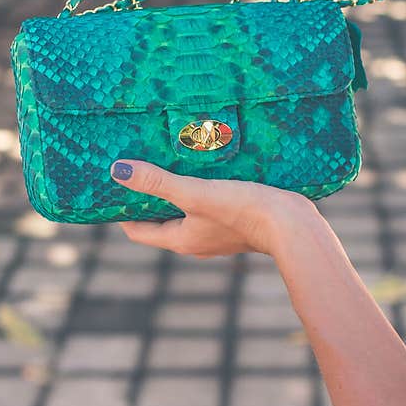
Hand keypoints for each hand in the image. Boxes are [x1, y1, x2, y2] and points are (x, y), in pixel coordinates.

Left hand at [110, 160, 320, 257]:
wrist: (291, 225)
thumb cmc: (243, 210)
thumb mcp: (196, 192)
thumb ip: (159, 182)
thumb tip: (118, 171)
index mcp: (181, 240)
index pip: (138, 230)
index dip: (122, 210)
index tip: (114, 186)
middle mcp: (196, 241)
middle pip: (161, 220)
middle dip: (149, 197)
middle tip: (138, 168)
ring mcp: (217, 234)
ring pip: (186, 212)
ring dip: (175, 193)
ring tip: (168, 164)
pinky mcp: (236, 223)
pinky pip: (208, 207)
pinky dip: (199, 192)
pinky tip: (206, 171)